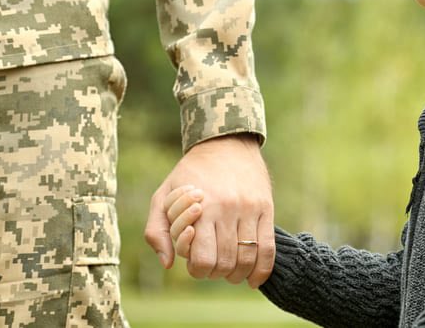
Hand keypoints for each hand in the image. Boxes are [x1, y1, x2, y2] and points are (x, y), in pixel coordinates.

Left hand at [144, 134, 274, 286]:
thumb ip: (157, 231)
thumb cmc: (190, 173)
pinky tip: (254, 281)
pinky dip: (262, 270)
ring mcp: (250, 209)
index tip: (195, 264)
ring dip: (237, 274)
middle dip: (216, 273)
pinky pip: (268, 247)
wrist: (226, 143)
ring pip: (247, 258)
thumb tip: (168, 264)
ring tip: (230, 272)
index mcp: (202, 207)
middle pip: (225, 262)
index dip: (198, 270)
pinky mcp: (266, 208)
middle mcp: (228, 209)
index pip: (203, 259)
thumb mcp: (163, 195)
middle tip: (213, 267)